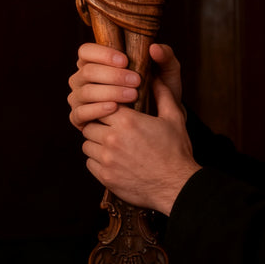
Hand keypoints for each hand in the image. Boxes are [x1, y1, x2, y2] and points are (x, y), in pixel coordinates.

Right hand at [67, 42, 182, 129]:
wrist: (158, 122)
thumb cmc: (158, 92)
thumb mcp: (167, 74)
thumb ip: (165, 57)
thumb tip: (154, 48)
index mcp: (96, 62)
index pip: (86, 51)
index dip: (102, 54)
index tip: (125, 60)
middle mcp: (82, 78)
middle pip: (87, 72)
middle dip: (112, 76)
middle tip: (136, 81)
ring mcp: (79, 98)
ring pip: (85, 92)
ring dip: (109, 92)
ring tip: (132, 96)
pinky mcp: (79, 118)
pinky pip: (80, 113)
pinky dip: (97, 109)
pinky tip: (114, 108)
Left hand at [68, 43, 198, 214]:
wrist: (177, 187)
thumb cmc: (176, 151)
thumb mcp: (174, 118)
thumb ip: (162, 94)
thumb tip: (155, 76)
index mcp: (127, 121)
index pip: (101, 105)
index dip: (107, 107)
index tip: (113, 111)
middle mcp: (112, 139)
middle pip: (90, 124)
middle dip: (99, 124)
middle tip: (110, 127)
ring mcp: (107, 159)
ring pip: (87, 143)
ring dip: (95, 142)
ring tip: (111, 143)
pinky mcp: (105, 177)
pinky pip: (89, 162)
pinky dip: (97, 160)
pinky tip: (112, 159)